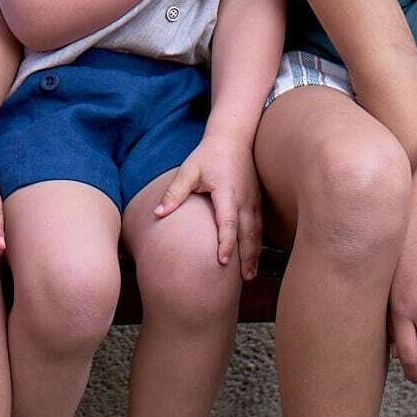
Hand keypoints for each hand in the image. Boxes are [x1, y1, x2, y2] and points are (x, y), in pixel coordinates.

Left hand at [152, 139, 260, 276]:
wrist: (233, 137)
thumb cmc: (208, 155)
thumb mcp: (189, 170)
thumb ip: (174, 192)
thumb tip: (157, 214)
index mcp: (227, 192)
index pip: (228, 222)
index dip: (226, 243)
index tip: (223, 262)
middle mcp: (244, 199)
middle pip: (248, 233)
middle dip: (247, 257)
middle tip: (244, 279)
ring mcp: (253, 200)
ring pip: (257, 232)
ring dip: (255, 254)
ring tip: (250, 275)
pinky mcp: (257, 200)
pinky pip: (259, 226)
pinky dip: (257, 243)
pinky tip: (254, 257)